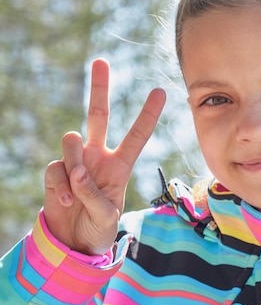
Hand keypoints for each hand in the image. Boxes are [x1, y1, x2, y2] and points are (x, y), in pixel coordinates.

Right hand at [43, 58, 165, 254]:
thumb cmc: (99, 228)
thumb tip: (77, 172)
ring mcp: (75, 162)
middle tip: (100, 61)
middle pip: (97, 115)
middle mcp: (98, 157)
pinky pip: (55, 168)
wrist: (73, 243)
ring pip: (72, 142)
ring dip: (74, 165)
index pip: (137, 135)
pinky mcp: (56, 172)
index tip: (161, 91)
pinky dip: (59, 185)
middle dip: (99, 88)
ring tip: (76, 192)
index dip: (148, 114)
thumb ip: (93, 194)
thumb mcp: (106, 216)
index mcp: (120, 165)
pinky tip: (65, 202)